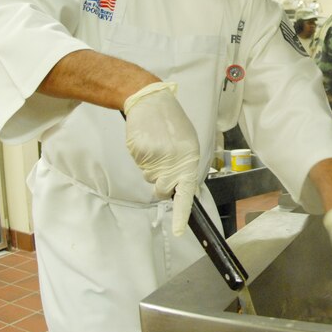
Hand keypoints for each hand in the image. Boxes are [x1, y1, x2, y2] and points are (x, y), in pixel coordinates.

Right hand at [124, 82, 199, 235]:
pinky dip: (142, 157)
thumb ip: (186, 166)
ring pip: (150, 177)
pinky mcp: (141, 153)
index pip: (187, 192)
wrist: (151, 101)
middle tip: (161, 160)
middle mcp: (176, 159)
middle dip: (160, 182)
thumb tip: (183, 189)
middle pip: (162, 189)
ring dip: (151, 166)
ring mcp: (157, 157)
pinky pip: (139, 165)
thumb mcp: (187, 143)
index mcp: (191, 157)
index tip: (179, 231)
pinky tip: (147, 141)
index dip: (182, 213)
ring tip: (156, 145)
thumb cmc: (171, 124)